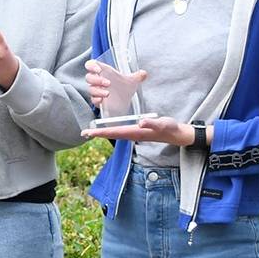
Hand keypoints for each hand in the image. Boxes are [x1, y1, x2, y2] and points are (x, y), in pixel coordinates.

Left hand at [81, 116, 196, 145]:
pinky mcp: (135, 131)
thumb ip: (152, 123)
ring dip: (102, 132)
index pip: (114, 132)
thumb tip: (140, 122)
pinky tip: (105, 128)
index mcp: (135, 132)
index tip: (89, 133)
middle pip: (111, 134)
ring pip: (114, 133)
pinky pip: (119, 131)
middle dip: (97, 134)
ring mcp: (133, 133)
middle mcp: (132, 134)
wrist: (175, 134)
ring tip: (90, 132)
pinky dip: (109, 130)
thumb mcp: (162, 123)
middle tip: (83, 133)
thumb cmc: (169, 128)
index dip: (101, 132)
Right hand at [86, 61, 148, 106]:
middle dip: (97, 80)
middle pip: (89, 77)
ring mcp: (96, 90)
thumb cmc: (123, 88)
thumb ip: (137, 76)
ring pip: (90, 88)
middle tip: (108, 83)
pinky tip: (102, 100)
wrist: (124, 102)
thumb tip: (144, 73)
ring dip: (98, 90)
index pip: (91, 65)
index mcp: (103, 72)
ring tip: (107, 93)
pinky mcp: (97, 100)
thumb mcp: (132, 81)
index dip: (92, 66)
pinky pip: (92, 99)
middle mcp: (98, 80)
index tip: (98, 69)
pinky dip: (96, 99)